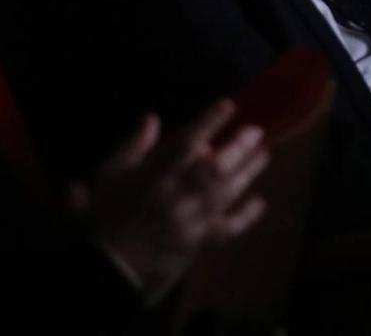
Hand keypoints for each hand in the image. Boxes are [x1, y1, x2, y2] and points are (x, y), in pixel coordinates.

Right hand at [79, 100, 268, 303]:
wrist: (109, 265)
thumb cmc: (106, 216)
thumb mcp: (109, 174)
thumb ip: (132, 145)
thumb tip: (152, 118)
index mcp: (154, 176)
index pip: (187, 143)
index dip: (209, 121)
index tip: (228, 105)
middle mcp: (177, 195)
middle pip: (215, 168)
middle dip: (238, 147)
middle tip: (256, 131)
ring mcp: (191, 220)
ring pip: (226, 193)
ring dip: (248, 172)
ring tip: (263, 155)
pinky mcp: (199, 243)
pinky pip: (228, 229)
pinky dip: (246, 216)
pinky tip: (259, 202)